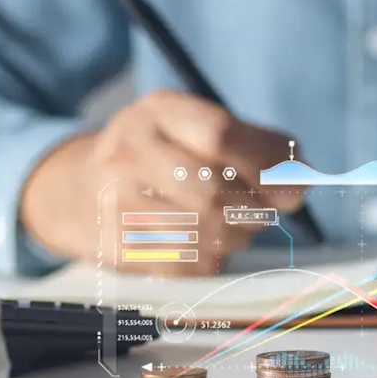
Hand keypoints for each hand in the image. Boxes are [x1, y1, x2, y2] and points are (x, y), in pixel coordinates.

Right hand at [21, 91, 303, 275]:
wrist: (76, 188)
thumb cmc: (167, 156)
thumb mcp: (203, 130)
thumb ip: (262, 148)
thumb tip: (300, 185)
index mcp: (161, 111)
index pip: (220, 135)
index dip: (266, 166)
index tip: (293, 190)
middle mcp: (129, 149)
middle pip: (211, 194)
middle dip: (253, 211)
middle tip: (262, 213)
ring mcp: (113, 199)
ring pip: (199, 235)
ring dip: (235, 238)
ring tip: (234, 228)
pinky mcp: (111, 244)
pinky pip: (182, 266)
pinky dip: (210, 261)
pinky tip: (206, 246)